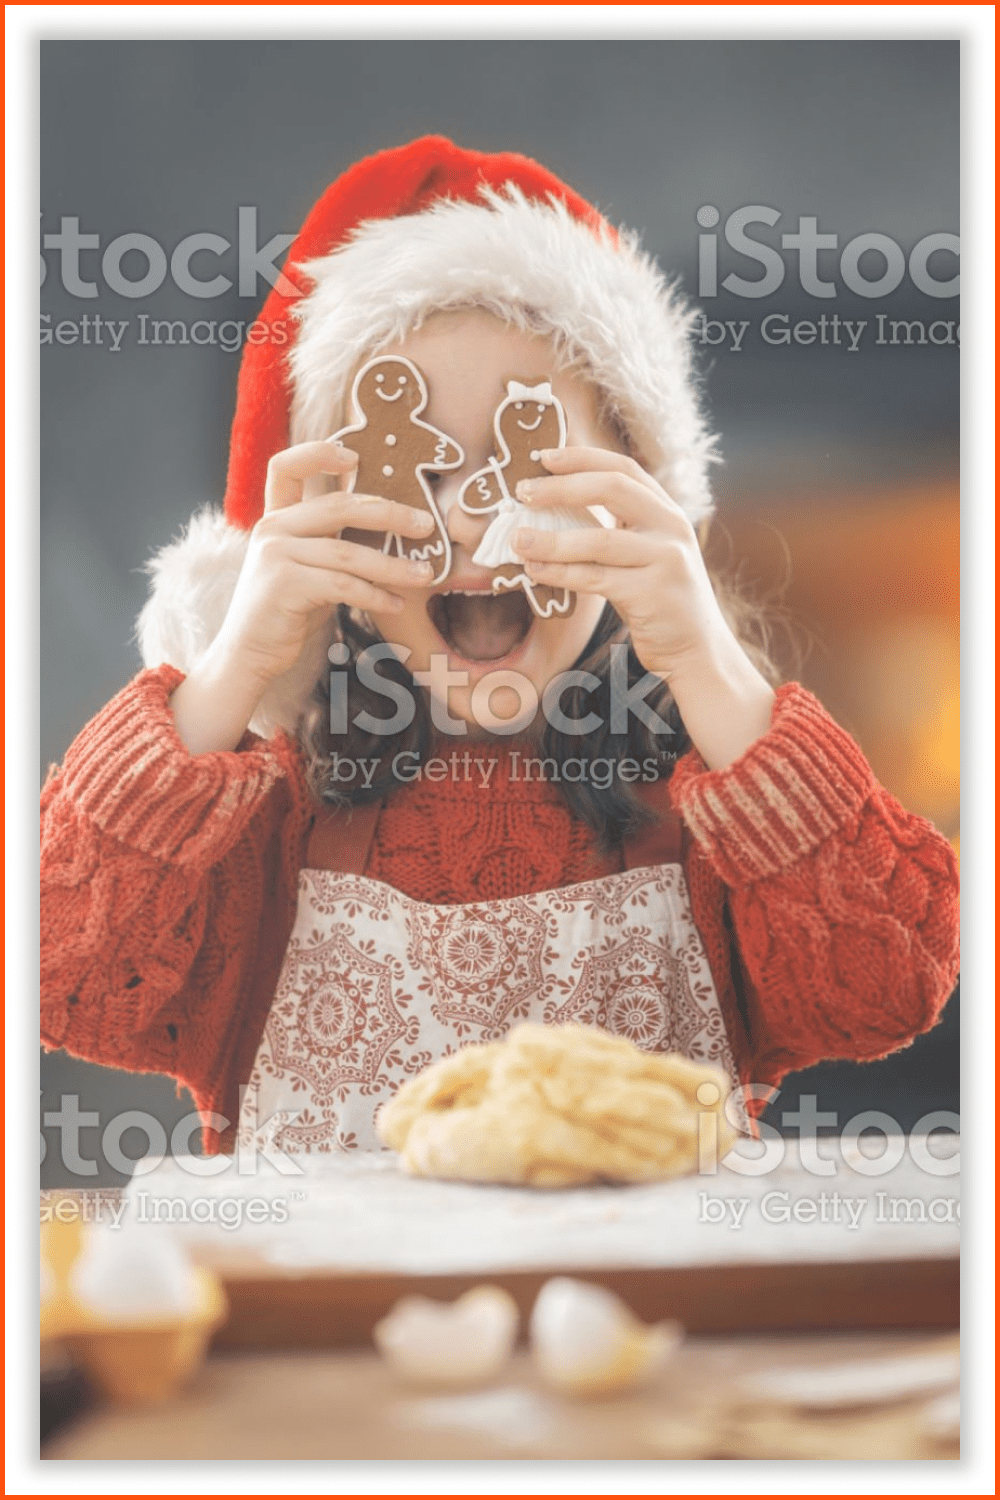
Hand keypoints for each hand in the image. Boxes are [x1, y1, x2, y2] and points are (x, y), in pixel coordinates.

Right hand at [170, 439, 435, 752]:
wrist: (250, 653)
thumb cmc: (288, 612)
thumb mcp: (308, 567)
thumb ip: (332, 543)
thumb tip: (390, 527)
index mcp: (276, 518)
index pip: (285, 466)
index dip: (318, 452)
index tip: (355, 456)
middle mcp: (272, 528)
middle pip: (338, 506)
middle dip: (389, 513)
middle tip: (425, 525)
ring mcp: (275, 554)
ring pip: (347, 553)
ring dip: (392, 565)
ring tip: (424, 575)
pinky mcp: (283, 584)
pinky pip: (342, 585)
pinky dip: (375, 594)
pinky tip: (396, 603)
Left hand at [511, 447, 774, 768]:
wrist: (698, 650)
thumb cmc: (658, 602)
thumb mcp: (644, 555)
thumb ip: (614, 530)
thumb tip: (550, 510)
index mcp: (666, 512)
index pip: (623, 468)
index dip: (581, 457)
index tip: (543, 456)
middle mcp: (671, 527)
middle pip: (612, 489)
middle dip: (562, 486)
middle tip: (523, 492)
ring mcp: (665, 559)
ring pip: (599, 539)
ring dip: (551, 538)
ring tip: (516, 539)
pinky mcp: (653, 593)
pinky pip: (596, 578)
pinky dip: (561, 572)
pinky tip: (535, 570)